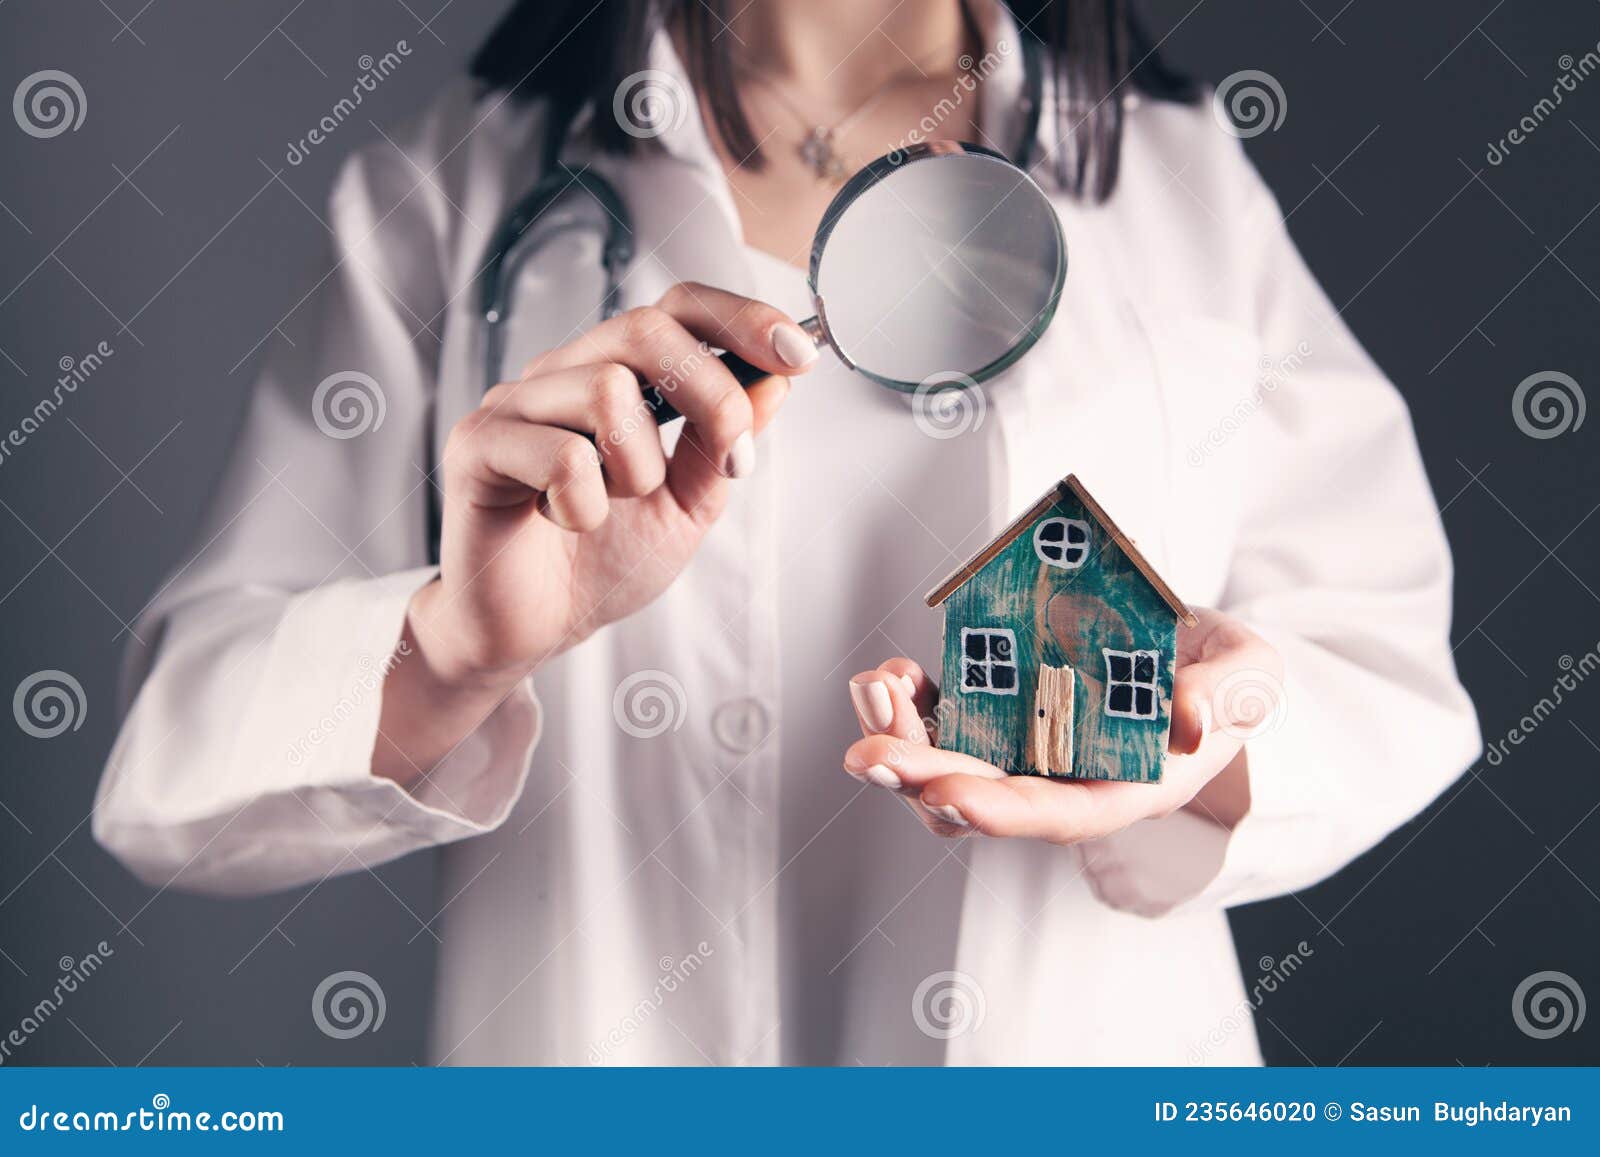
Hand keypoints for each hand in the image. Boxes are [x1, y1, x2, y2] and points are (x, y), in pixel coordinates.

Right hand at [376, 282, 816, 779]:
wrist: (532, 629)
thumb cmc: (599, 562)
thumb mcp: (688, 504)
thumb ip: (722, 443)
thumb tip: (775, 379)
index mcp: (614, 374)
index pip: (678, 306)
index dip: (741, 319)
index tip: (798, 354)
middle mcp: (561, 374)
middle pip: (647, 330)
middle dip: (713, 397)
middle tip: (731, 464)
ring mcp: (514, 404)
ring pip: (606, 390)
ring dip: (637, 469)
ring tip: (614, 507)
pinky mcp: (477, 447)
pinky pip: (561, 456)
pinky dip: (585, 506)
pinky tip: (567, 523)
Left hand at [842, 607, 1280, 840]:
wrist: (1198, 654)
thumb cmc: (1226, 675)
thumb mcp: (1250, 677)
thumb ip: (1227, 698)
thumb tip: (1189, 723)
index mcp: (1126, 788)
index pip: (1057, 816)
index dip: (1000, 812)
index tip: (947, 796)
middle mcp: (1064, 782)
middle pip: (980, 802)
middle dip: (919, 780)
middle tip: (867, 756)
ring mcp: (1024, 750)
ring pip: (945, 770)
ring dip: (899, 739)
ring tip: (874, 689)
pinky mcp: (998, 714)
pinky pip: (940, 724)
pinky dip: (909, 704)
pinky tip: (895, 675)